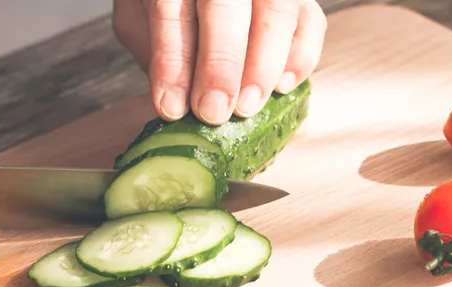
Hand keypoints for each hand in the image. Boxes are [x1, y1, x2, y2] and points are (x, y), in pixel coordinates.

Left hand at [112, 0, 326, 124]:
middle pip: (225, 6)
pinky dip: (300, 58)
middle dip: (220, 65)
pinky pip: (310, 23)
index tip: (172, 107)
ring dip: (263, 66)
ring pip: (276, 11)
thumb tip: (175, 101)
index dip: (174, 62)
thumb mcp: (141, 17)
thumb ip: (152, 48)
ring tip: (246, 108)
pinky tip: (282, 87)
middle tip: (214, 112)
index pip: (171, 11)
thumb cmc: (170, 4)